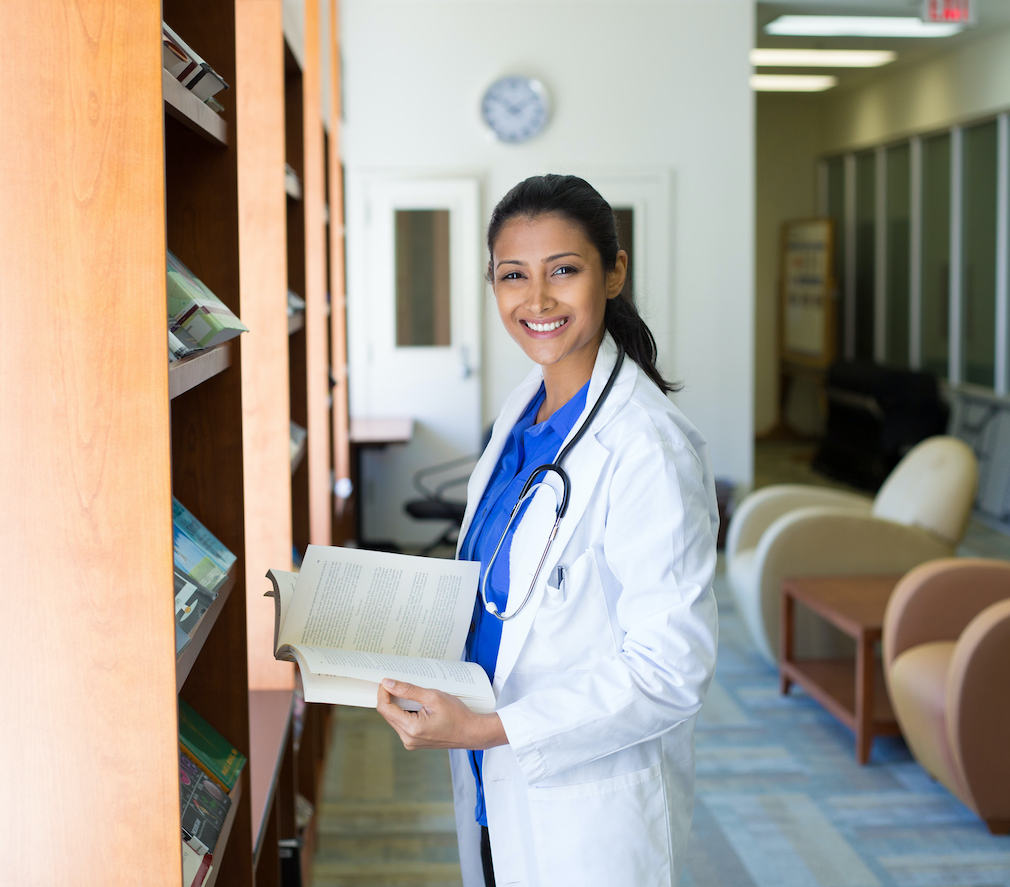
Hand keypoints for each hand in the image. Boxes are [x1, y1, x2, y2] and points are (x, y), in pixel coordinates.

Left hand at [376, 678, 507, 750]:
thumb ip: (408, 690)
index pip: (385, 709)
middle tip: (400, 683)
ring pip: (394, 718)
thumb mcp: (433, 697)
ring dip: (399, 705)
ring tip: (413, 694)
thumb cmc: (457, 715)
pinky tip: (417, 705)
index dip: (383, 692)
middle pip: (388, 714)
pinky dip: (405, 712)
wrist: (472, 732)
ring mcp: (410, 742)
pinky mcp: (414, 741)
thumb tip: (388, 683)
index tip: (386, 680)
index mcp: (412, 728)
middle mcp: (407, 739)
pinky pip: (402, 724)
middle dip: (391, 697)